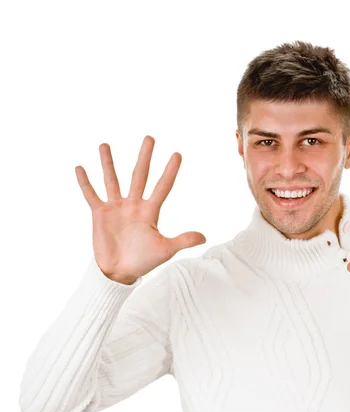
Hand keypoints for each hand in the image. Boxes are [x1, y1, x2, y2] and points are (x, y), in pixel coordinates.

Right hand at [75, 135, 206, 283]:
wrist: (119, 272)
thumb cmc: (143, 261)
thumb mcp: (165, 250)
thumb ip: (183, 241)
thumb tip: (204, 237)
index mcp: (150, 211)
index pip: (163, 186)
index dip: (170, 171)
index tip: (177, 154)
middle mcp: (134, 204)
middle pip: (140, 175)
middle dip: (145, 157)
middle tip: (150, 137)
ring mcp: (116, 207)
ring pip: (112, 180)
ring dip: (109, 163)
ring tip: (105, 144)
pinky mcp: (99, 214)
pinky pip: (91, 195)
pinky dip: (85, 182)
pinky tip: (80, 167)